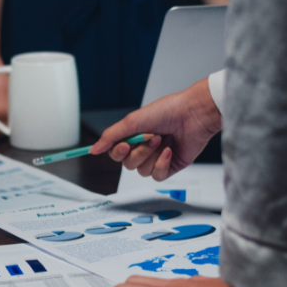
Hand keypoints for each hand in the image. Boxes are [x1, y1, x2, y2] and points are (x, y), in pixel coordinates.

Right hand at [89, 78, 220, 180]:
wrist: (193, 114)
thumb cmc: (166, 111)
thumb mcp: (132, 121)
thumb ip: (111, 136)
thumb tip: (93, 150)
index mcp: (133, 136)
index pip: (116, 153)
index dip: (118, 152)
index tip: (125, 144)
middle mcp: (143, 147)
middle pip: (127, 164)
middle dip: (139, 152)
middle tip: (152, 137)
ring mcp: (156, 158)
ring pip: (142, 171)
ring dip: (151, 156)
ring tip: (163, 141)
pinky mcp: (170, 166)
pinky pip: (157, 175)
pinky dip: (162, 164)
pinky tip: (169, 151)